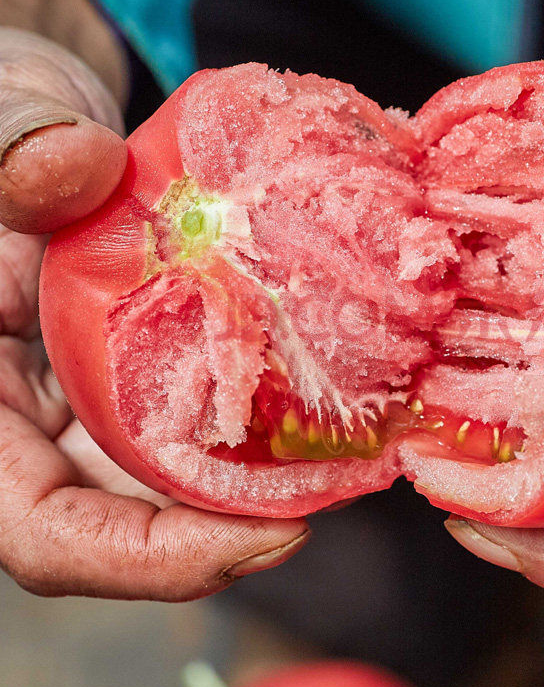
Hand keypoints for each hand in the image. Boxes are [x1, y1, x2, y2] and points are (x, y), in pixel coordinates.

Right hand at [0, 26, 307, 598]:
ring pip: (191, 481)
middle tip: (353, 483)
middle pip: (145, 523)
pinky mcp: (160, 376)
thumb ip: (14, 153)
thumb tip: (78, 162)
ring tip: (364, 446)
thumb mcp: (0, 129)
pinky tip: (337, 396)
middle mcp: (46, 428)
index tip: (274, 536)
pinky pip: (218, 420)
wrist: (55, 137)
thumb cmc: (7, 137)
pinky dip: (276, 421)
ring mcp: (108, 405)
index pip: (47, 533)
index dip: (153, 558)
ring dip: (278, 480)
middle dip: (251, 521)